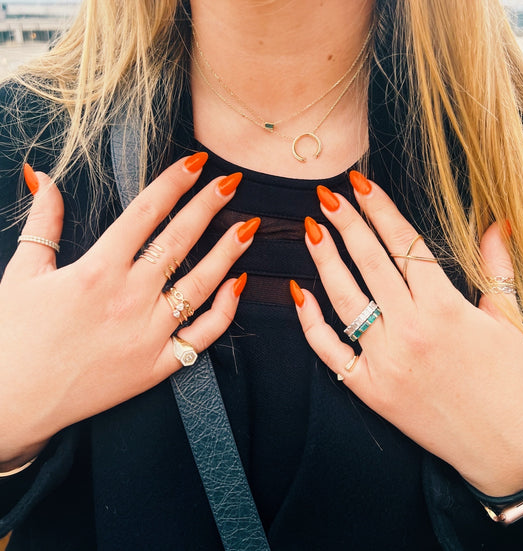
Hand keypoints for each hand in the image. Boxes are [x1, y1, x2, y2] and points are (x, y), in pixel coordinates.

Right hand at [0, 155, 256, 468]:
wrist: (10, 403)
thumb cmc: (13, 336)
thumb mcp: (21, 272)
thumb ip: (42, 222)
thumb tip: (42, 176)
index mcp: (96, 270)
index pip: (146, 213)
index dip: (174, 183)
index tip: (196, 163)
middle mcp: (128, 298)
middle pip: (179, 241)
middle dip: (209, 206)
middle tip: (231, 183)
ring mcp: (147, 334)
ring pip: (201, 285)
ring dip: (227, 253)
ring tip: (248, 228)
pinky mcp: (157, 366)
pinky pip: (203, 335)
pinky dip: (225, 310)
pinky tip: (237, 285)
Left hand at [293, 172, 522, 496]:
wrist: (502, 446)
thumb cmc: (507, 380)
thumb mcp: (509, 321)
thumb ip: (497, 269)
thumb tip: (496, 224)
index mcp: (446, 308)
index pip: (404, 245)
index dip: (381, 210)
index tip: (360, 184)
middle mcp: (411, 329)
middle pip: (370, 263)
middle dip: (347, 223)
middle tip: (327, 195)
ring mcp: (385, 360)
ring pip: (345, 298)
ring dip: (324, 260)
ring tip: (311, 230)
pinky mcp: (368, 387)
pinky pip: (329, 349)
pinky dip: (310, 321)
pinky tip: (299, 292)